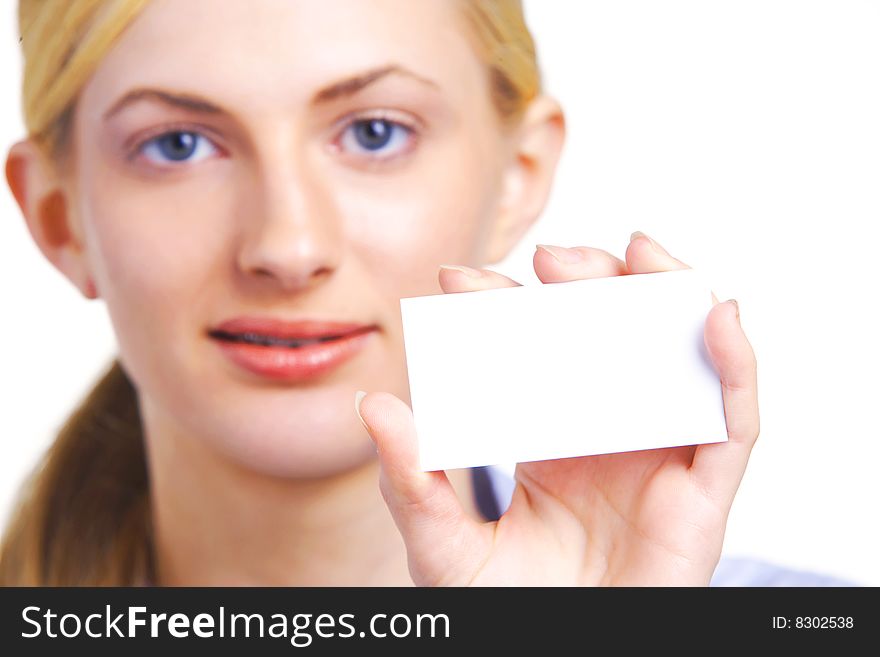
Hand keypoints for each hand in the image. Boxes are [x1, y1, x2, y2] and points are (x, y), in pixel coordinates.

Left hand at [355, 232, 758, 584]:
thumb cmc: (508, 610)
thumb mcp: (443, 542)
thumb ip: (411, 481)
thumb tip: (375, 407)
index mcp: (551, 435)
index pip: (531, 354)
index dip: (505, 307)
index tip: (461, 278)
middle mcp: (609, 432)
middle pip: (612, 336)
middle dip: (590, 284)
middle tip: (550, 258)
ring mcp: (659, 455)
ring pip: (680, 357)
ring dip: (670, 296)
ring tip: (639, 252)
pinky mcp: (704, 490)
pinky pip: (734, 417)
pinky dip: (735, 362)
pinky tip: (714, 316)